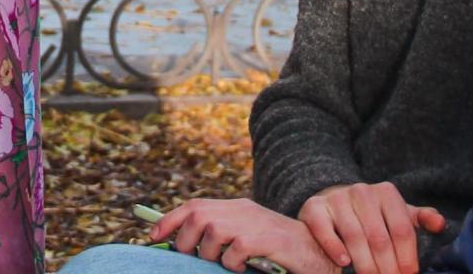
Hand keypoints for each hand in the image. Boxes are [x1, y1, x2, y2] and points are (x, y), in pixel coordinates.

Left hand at [151, 198, 337, 273]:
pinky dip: (232, 262)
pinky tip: (242, 267)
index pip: (194, 205)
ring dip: (210, 253)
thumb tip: (187, 248)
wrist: (320, 250)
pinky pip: (235, 249)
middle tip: (194, 256)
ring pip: (213, 231)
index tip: (152, 236)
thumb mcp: (247, 239)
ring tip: (225, 264)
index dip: (169, 219)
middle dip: (185, 238)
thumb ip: (222, 238)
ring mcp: (255, 223)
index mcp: (236, 208)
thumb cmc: (280, 251)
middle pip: (197, 214)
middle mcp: (243, 210)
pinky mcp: (266, 239)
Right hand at [298, 182, 445, 273]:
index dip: (407, 257)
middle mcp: (361, 191)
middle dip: (387, 268)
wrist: (334, 201)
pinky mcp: (316, 208)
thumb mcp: (398, 214)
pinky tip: (344, 262)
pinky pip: (325, 229)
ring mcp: (337, 198)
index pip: (402, 230)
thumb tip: (440, 224)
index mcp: (386, 193)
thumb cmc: (374, 214)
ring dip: (365, 264)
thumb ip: (421, 219)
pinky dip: (334, 247)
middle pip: (379, 238)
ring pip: (354, 236)